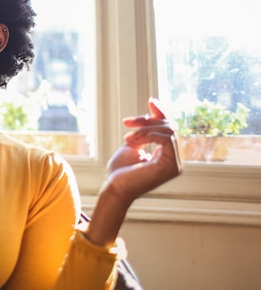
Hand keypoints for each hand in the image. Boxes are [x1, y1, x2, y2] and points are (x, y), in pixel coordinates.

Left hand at [84, 98, 181, 246]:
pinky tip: (132, 139)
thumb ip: (144, 131)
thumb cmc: (120, 172)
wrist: (114, 189)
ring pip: (167, 131)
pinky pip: (165, 139)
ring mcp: (175, 165)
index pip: (168, 130)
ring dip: (144, 129)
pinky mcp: (171, 166)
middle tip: (127, 122)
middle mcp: (175, 161)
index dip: (161, 113)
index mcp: (167, 156)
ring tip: (127, 137)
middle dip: (147, 120)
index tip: (151, 100)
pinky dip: (147, 135)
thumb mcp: (133, 144)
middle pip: (168, 128)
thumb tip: (154, 110)